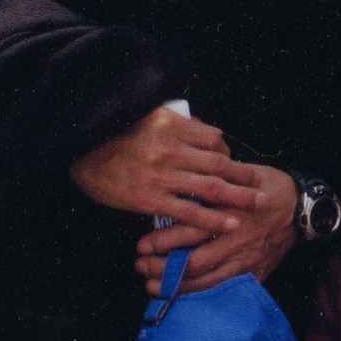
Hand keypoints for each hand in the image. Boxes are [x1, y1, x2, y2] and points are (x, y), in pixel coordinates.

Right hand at [69, 104, 259, 224]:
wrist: (77, 150)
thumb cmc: (111, 133)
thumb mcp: (145, 117)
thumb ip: (174, 125)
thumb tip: (201, 135)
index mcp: (171, 124)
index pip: (213, 138)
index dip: (227, 151)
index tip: (232, 162)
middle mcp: (170, 148)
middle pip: (219, 162)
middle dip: (244, 174)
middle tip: (263, 183)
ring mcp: (161, 174)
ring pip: (210, 186)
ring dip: (238, 196)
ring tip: (258, 203)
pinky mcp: (150, 198)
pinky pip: (188, 211)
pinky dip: (211, 217)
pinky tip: (229, 223)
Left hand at [136, 164, 298, 296]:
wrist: (305, 208)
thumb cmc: (269, 186)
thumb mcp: (242, 175)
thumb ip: (212, 182)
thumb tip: (179, 183)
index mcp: (232, 211)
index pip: (191, 230)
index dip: (162, 241)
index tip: (141, 244)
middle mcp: (239, 239)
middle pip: (194, 262)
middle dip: (163, 268)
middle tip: (141, 266)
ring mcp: (249, 259)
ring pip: (207, 282)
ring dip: (176, 286)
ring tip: (152, 285)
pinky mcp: (257, 272)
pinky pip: (225, 289)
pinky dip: (202, 294)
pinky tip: (182, 295)